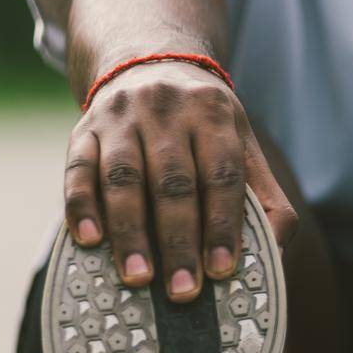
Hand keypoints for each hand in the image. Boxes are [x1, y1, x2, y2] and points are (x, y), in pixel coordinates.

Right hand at [64, 60, 297, 301]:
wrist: (150, 63)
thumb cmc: (205, 126)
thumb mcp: (243, 146)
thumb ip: (265, 199)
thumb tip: (274, 253)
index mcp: (214, 115)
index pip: (222, 176)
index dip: (223, 225)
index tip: (222, 269)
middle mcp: (167, 110)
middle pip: (173, 184)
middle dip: (179, 241)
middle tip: (183, 290)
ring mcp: (120, 117)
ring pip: (123, 179)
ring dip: (130, 233)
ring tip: (138, 278)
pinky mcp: (82, 128)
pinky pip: (77, 170)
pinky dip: (81, 206)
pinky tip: (90, 240)